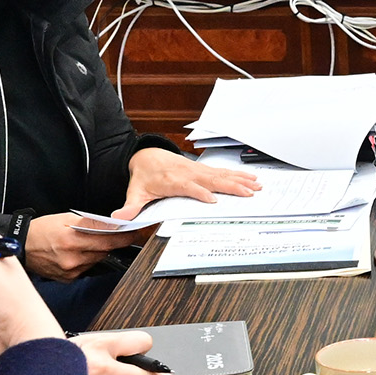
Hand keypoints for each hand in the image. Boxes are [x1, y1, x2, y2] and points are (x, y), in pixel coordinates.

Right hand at [19, 212, 115, 280]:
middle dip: (110, 242)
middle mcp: (72, 258)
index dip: (124, 237)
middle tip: (111, 234)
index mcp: (72, 239)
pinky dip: (87, 260)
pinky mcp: (68, 278)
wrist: (21, 246)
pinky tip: (77, 253)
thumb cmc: (41, 230)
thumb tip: (112, 224)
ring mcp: (70, 270)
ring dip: (97, 251)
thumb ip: (90, 222)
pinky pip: (87, 268)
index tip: (135, 233)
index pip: (108, 240)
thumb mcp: (64, 218)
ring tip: (84, 243)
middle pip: (104, 251)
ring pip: (96, 260)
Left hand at [121, 147, 261, 214]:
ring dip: (240, 180)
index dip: (200, 193)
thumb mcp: (135, 192)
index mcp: (173, 181)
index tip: (213, 201)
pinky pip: (223, 171)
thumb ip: (130, 207)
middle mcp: (188, 174)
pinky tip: (251, 178)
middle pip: (212, 180)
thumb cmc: (144, 176)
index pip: (189, 187)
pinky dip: (238, 175)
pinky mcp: (203, 169)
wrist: (146, 156)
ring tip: (256, 186)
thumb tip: (119, 218)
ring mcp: (198, 170)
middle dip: (231, 186)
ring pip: (221, 174)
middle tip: (248, 193)